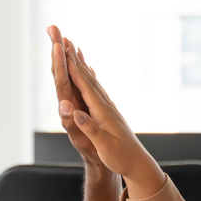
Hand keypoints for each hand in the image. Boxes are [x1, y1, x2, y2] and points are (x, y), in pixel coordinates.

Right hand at [45, 25, 165, 197]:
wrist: (137, 163)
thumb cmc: (121, 157)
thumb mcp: (105, 146)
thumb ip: (91, 129)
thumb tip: (77, 113)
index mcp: (102, 111)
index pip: (85, 86)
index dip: (72, 68)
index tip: (62, 50)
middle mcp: (105, 104)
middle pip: (86, 76)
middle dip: (73, 57)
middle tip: (62, 38)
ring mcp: (107, 106)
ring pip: (91, 79)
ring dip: (79, 62)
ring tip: (71, 46)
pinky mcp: (107, 110)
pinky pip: (95, 87)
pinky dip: (87, 75)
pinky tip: (87, 69)